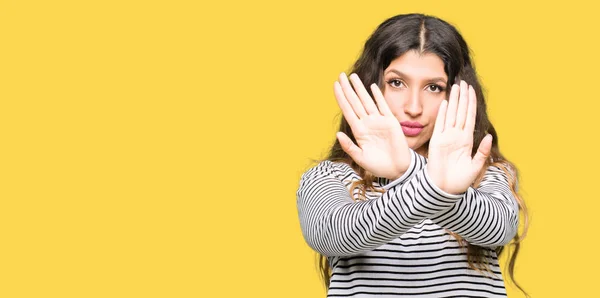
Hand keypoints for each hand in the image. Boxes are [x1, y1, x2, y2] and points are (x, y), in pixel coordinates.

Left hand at [334, 73, 410, 179]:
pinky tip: (372, 87)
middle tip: (341, 75)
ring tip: (353, 77)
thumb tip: (338, 134)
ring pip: (367, 101)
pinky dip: (378, 97)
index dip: (341, 98)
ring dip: (360, 89)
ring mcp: (379, 121)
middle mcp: (367, 123)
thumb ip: (349, 146)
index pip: (347, 110)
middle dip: (348, 89)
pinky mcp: (391, 122)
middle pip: (355, 102)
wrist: (397, 170)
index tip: (335, 86)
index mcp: (359, 131)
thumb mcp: (360, 158)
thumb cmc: (378, 165)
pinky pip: (383, 107)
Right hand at [426, 80, 492, 194]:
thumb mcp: (475, 166)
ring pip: (451, 114)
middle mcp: (456, 136)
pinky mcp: (436, 142)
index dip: (470, 104)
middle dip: (462, 97)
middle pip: (460, 112)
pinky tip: (446, 103)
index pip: (469, 117)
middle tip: (463, 82)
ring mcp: (446, 138)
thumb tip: (488, 136)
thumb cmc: (460, 181)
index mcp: (466, 141)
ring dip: (454, 101)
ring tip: (455, 87)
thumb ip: (482, 152)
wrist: (444, 189)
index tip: (471, 91)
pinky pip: (440, 125)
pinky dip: (443, 114)